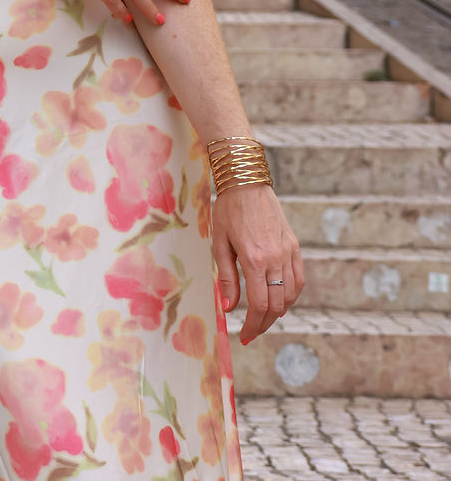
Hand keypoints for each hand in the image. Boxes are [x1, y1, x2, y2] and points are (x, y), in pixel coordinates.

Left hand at [211, 183, 303, 343]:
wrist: (247, 181)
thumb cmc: (228, 210)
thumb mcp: (220, 243)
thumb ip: (226, 278)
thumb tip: (228, 308)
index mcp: (254, 259)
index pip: (258, 305)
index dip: (252, 325)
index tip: (245, 336)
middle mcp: (275, 258)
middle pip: (276, 305)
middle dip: (263, 323)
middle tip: (252, 332)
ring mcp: (288, 252)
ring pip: (290, 295)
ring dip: (278, 312)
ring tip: (263, 318)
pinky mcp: (294, 245)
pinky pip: (299, 279)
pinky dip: (292, 295)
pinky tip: (281, 300)